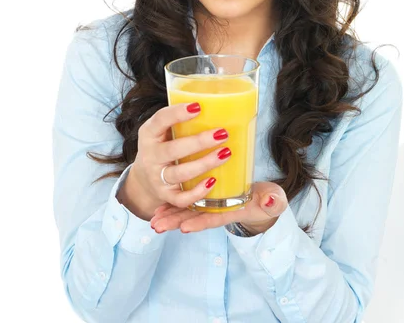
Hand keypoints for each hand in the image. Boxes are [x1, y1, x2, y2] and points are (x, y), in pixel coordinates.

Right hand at [130, 102, 233, 215]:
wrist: (143, 179)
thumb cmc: (161, 147)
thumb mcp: (161, 131)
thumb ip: (178, 120)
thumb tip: (215, 106)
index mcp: (149, 134)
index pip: (160, 120)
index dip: (177, 113)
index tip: (198, 107)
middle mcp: (151, 157)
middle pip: (173, 150)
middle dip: (199, 142)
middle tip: (222, 133)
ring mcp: (157, 178)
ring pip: (180, 173)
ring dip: (204, 164)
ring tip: (225, 153)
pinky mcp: (165, 196)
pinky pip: (181, 198)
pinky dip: (197, 192)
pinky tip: (213, 181)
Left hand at [150, 182, 287, 234]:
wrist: (263, 201)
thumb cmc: (268, 200)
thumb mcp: (274, 199)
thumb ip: (273, 201)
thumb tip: (271, 201)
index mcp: (232, 211)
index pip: (214, 218)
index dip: (200, 222)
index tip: (185, 228)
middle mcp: (218, 211)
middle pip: (195, 217)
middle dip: (176, 222)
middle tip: (157, 226)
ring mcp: (211, 206)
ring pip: (187, 211)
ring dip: (170, 216)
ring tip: (153, 221)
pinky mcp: (206, 199)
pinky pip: (187, 202)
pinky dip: (172, 205)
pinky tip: (158, 208)